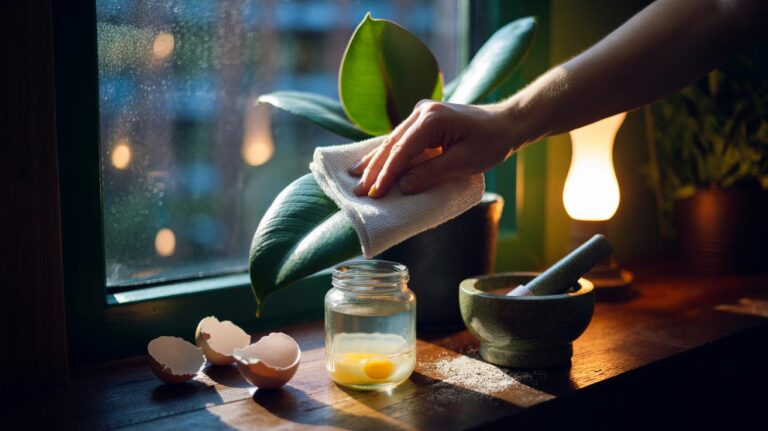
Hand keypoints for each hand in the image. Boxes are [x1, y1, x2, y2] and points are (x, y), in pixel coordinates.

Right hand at [349, 100, 518, 197]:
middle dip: (374, 169)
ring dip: (375, 161)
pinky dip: (387, 154)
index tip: (374, 193)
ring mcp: (422, 113)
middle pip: (392, 144)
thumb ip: (432, 173)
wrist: (507, 123)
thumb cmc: (491, 142)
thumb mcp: (464, 162)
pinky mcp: (424, 120)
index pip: (402, 150)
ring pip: (392, 141)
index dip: (387, 174)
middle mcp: (422, 112)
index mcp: (432, 119)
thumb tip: (403, 187)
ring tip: (355, 177)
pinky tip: (371, 164)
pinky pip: (401, 140)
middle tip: (357, 191)